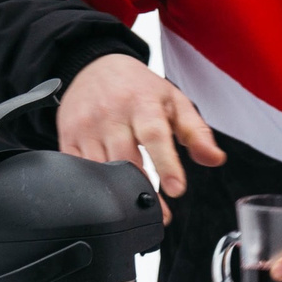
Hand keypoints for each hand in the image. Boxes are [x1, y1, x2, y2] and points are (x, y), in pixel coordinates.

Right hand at [58, 53, 224, 199]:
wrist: (93, 66)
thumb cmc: (137, 87)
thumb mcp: (173, 100)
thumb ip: (196, 131)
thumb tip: (214, 158)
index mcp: (141, 103)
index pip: (154, 135)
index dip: (166, 164)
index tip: (176, 189)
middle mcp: (111, 115)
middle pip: (125, 159)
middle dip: (144, 191)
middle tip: (161, 215)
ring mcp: (86, 127)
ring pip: (99, 169)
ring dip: (118, 195)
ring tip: (138, 212)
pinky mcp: (67, 138)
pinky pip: (76, 169)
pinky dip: (91, 188)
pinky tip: (106, 197)